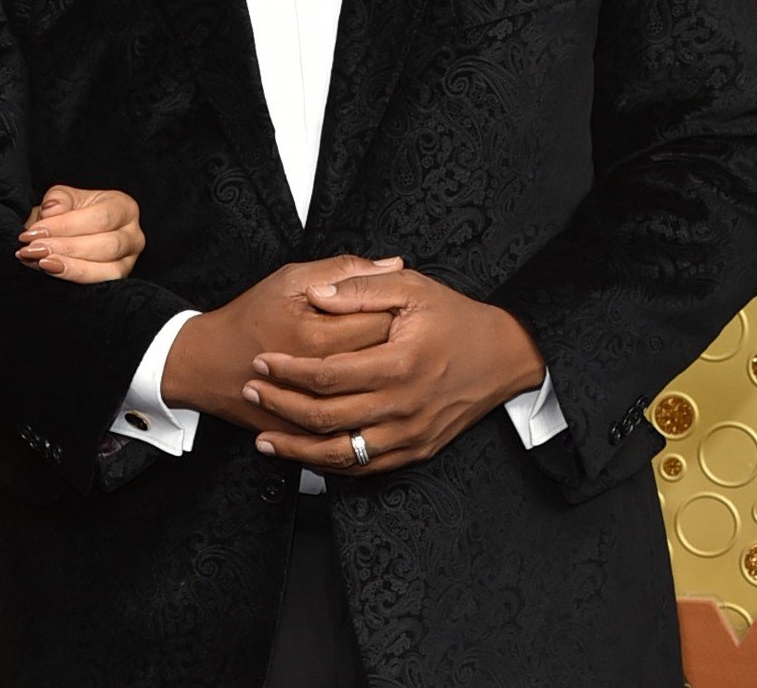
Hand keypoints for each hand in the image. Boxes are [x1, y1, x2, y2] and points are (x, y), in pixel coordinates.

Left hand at [15, 185, 145, 282]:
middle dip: (66, 248)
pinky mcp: (119, 281)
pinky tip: (49, 270)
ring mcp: (129, 261)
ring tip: (40, 262)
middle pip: (106, 245)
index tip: (34, 232)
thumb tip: (52, 210)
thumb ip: (58, 200)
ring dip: (69, 266)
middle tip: (33, 249)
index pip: (100, 218)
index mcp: (124, 208)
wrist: (69, 232)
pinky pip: (101, 284)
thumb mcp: (64, 199)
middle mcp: (134, 235)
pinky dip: (74, 278)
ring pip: (106, 269)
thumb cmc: (70, 213)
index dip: (66, 226)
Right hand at [160, 255, 401, 428]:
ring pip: (371, 401)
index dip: (396, 312)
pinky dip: (364, 412)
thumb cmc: (250, 317)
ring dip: (382, 382)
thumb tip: (396, 264)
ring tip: (378, 363)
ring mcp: (314, 411)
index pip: (383, 324)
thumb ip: (344, 271)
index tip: (393, 306)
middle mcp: (319, 378)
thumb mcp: (291, 280)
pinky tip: (367, 395)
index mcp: (318, 336)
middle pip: (384, 364)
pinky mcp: (308, 434)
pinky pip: (350, 429)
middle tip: (393, 334)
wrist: (208, 364)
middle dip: (396, 347)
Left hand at [242, 267, 545, 473]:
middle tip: (252, 394)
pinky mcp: (417, 450)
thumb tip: (317, 292)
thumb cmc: (456, 319)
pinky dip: (331, 466)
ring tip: (264, 439)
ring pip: (342, 454)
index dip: (287, 371)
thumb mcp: (412, 288)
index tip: (261, 362)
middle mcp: (403, 406)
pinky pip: (366, 468)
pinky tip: (306, 456)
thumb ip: (361, 287)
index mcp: (398, 364)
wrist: (505, 356)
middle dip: (280, 407)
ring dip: (297, 449)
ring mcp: (410, 434)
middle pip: (325, 418)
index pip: (326, 375)